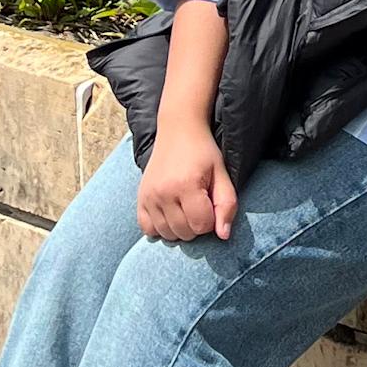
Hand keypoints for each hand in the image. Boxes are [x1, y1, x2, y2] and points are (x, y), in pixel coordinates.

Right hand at [136, 120, 236, 242]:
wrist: (178, 130)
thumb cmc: (203, 152)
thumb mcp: (222, 173)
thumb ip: (226, 204)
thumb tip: (223, 236)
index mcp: (186, 185)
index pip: (201, 225)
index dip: (212, 219)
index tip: (211, 203)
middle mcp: (164, 192)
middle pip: (184, 233)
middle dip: (196, 224)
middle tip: (199, 204)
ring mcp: (149, 196)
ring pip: (167, 235)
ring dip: (180, 228)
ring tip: (185, 208)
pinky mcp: (140, 198)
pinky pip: (147, 229)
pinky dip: (159, 228)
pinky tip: (169, 214)